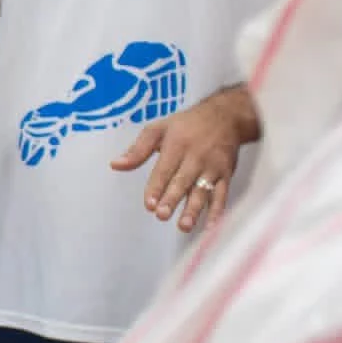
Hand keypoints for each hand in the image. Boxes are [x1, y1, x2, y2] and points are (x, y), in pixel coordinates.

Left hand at [110, 87, 258, 232]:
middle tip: (162, 215)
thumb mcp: (158, 129)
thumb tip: (116, 164)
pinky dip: (218, 211)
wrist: (225, 117)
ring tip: (184, 225)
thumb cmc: (187, 124)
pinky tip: (211, 226)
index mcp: (176, 145)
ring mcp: (212, 167)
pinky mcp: (226, 175)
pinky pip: (222, 194)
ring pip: (202, 191)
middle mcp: (195, 157)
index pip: (164, 170)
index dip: (156, 187)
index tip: (149, 204)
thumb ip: (137, 150)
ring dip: (194, 209)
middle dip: (172, 199)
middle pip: (182, 182)